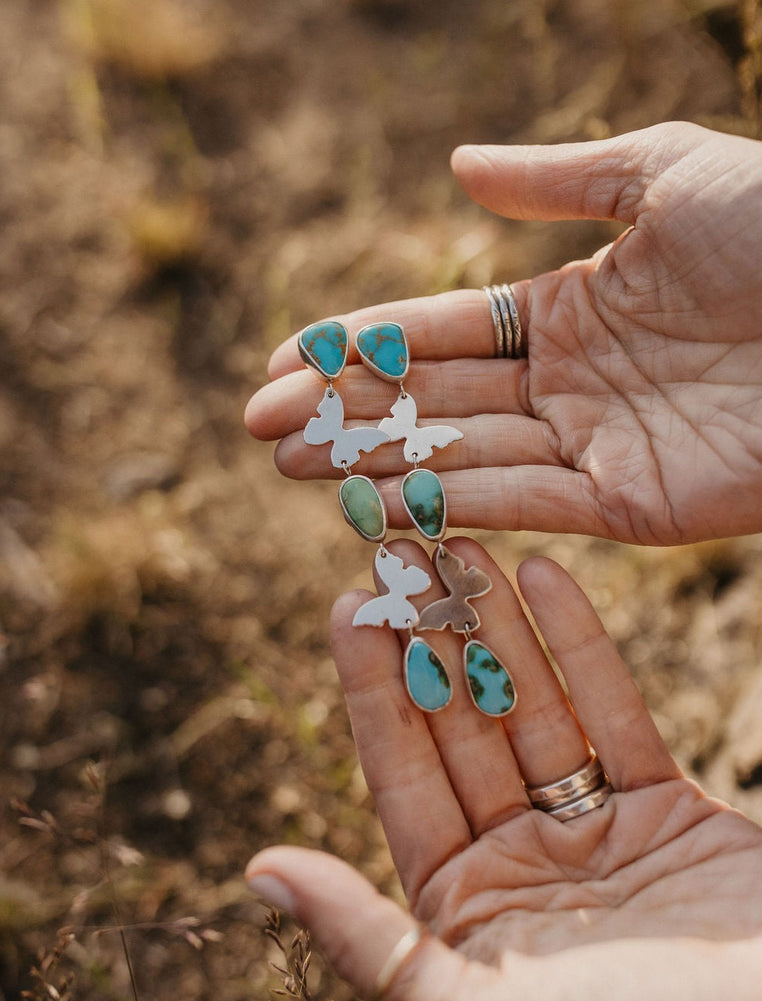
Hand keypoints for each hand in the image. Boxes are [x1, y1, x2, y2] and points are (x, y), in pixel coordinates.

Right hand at [246, 122, 761, 543]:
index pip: (441, 332)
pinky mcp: (629, 507)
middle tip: (258, 426)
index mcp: (569, 309)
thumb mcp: (661, 175)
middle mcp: (568, 384)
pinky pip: (521, 505)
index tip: (283, 359)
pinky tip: (371, 502)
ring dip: (372, 465)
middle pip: (435, 400)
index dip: (360, 344)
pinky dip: (446, 505)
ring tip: (287, 466)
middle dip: (343, 413)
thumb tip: (457, 167)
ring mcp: (594, 447)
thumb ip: (556, 181)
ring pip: (462, 457)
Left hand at [247, 539, 761, 1000]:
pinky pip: (617, 712)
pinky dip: (583, 644)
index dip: (373, 688)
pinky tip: (546, 574)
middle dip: (430, 638)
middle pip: (463, 728)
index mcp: (463, 909)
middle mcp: (521, 864)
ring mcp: (594, 834)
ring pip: (533, 707)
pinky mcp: (666, 810)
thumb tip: (261, 870)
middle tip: (401, 553)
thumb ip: (370, 939)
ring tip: (463, 546)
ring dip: (497, 626)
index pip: (401, 777)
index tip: (347, 607)